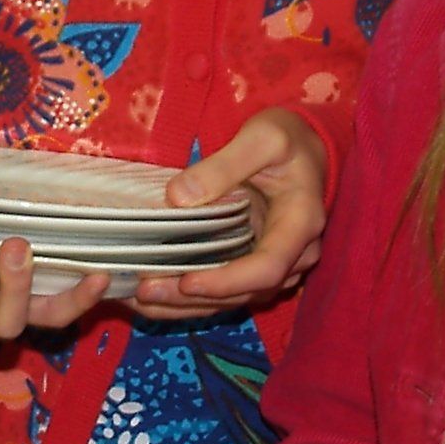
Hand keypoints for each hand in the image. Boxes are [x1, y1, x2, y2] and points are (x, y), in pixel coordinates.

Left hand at [130, 109, 327, 319]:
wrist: (304, 148)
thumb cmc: (287, 139)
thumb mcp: (262, 138)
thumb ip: (225, 166)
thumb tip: (178, 198)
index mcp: (301, 223)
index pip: (268, 268)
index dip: (227, 281)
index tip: (186, 282)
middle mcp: (295, 254)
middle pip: (247, 291)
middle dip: (196, 299)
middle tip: (145, 291)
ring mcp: (277, 264)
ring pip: (234, 298)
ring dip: (188, 305)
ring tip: (140, 299)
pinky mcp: (255, 264)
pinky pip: (227, 290)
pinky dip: (191, 298)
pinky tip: (154, 296)